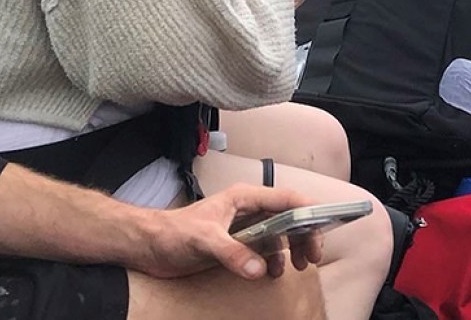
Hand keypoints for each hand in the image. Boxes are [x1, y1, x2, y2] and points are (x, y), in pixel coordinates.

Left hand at [137, 184, 322, 279]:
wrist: (149, 245)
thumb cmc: (172, 232)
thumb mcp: (204, 240)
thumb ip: (232, 253)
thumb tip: (258, 268)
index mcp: (244, 197)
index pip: (286, 198)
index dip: (308, 211)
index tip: (321, 228)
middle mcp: (248, 209)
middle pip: (289, 217)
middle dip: (304, 235)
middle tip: (312, 257)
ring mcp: (243, 226)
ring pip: (280, 233)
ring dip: (291, 249)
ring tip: (298, 266)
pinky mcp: (236, 243)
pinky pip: (264, 248)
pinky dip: (274, 260)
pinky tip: (272, 273)